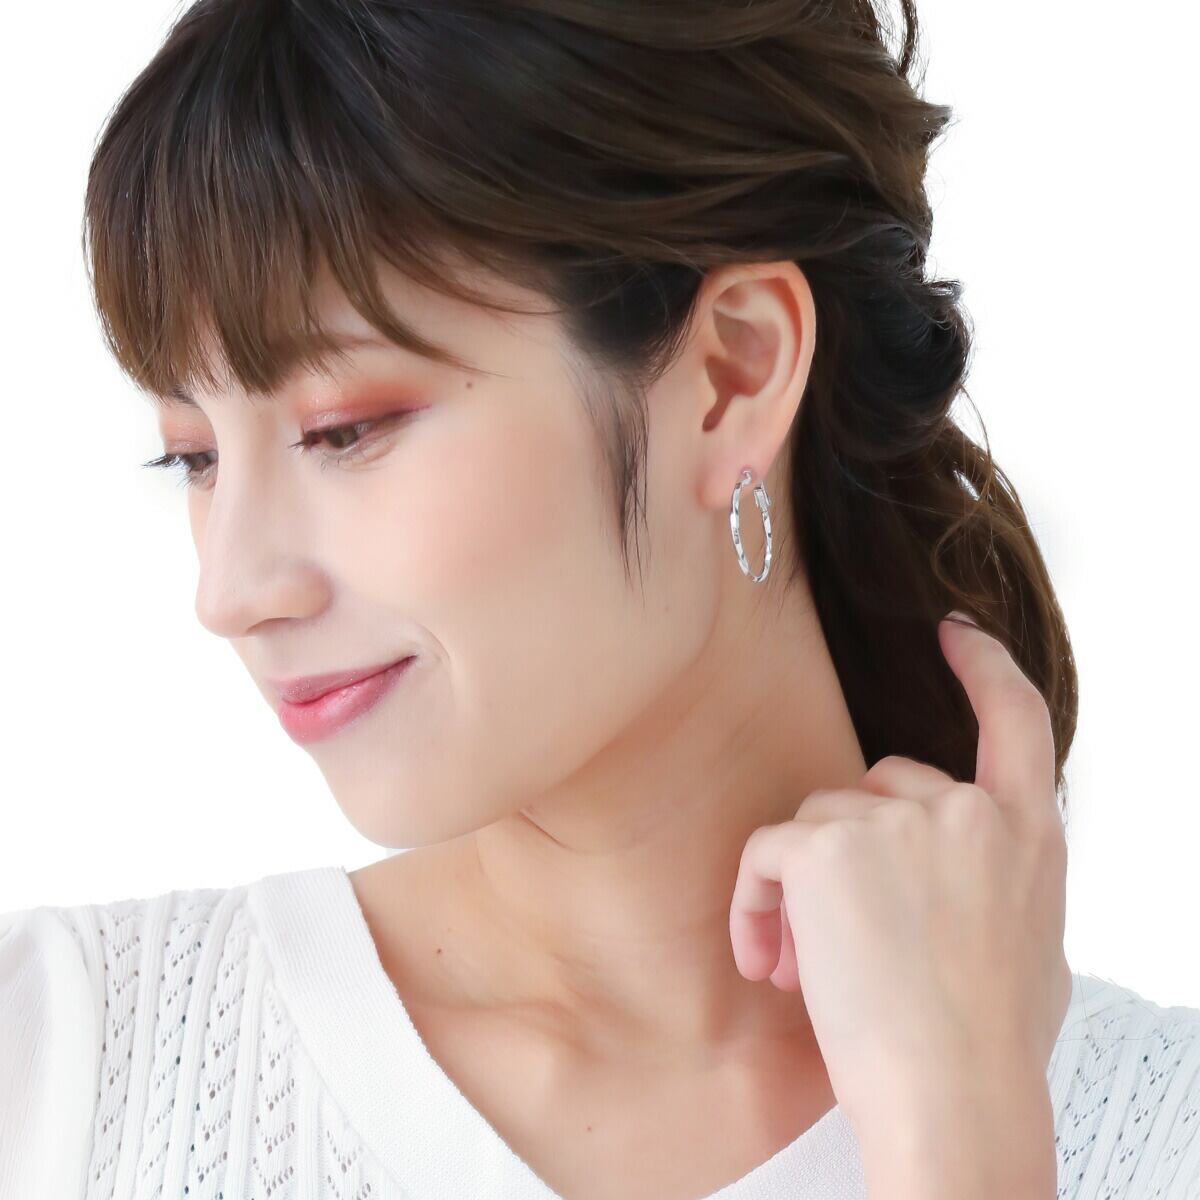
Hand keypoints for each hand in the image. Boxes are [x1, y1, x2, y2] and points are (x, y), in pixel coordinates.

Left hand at [728, 611, 1071, 1186]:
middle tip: (840, 935)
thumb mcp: (1030, 946)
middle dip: (851, 850)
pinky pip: (767, 852)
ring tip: (802, 967)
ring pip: (816, 820)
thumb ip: (997, 880)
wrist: (952, 1102)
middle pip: (876, 784)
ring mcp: (895, 821)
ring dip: (799, 888)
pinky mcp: (826, 846)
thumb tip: (964, 866)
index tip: (956, 632)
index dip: (985, 668)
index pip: (1017, 720)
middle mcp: (965, 810)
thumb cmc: (987, 1046)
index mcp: (1024, 833)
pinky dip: (755, 903)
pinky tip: (768, 964)